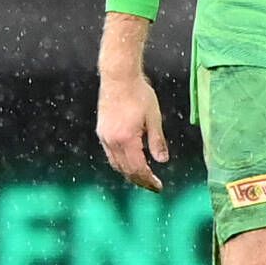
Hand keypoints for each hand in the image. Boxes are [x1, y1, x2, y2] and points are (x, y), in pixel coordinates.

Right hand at [96, 71, 170, 191]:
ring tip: (142, 177)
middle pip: (125, 170)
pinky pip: (111, 155)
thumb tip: (163, 160)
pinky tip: (130, 162)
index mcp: (127, 139)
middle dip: (140, 181)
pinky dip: (121, 163)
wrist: (118, 77)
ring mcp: (105, 137)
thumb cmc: (139, 94)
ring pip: (116, 164)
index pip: (138, 168)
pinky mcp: (102, 131)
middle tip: (153, 186)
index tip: (158, 186)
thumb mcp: (154, 118)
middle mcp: (113, 141)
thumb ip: (157, 141)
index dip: (148, 180)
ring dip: (129, 174)